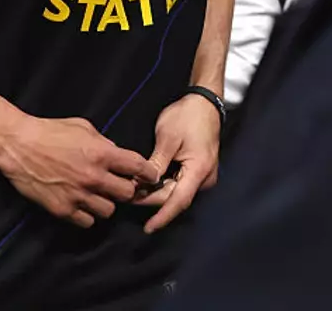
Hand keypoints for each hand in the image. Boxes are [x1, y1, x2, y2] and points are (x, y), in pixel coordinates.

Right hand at [0, 116, 160, 228]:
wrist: (18, 145)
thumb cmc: (49, 131)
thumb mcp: (82, 127)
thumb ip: (104, 142)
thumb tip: (117, 155)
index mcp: (101, 153)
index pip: (138, 167)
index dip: (149, 173)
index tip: (150, 177)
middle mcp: (93, 176)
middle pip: (127, 194)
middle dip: (125, 189)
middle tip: (117, 185)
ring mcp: (78, 195)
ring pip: (109, 211)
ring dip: (106, 203)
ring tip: (95, 195)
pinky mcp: (63, 209)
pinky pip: (87, 222)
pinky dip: (87, 215)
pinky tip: (80, 204)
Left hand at [134, 94, 220, 234]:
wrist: (203, 103)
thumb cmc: (187, 117)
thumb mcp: (168, 138)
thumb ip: (157, 163)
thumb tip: (143, 184)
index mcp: (199, 171)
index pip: (179, 201)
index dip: (162, 217)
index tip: (148, 228)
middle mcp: (204, 179)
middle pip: (175, 198)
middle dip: (152, 200)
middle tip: (127, 196)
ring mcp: (203, 176)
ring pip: (176, 192)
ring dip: (156, 193)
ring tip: (134, 189)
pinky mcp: (198, 172)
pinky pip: (179, 185)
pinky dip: (163, 186)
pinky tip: (147, 183)